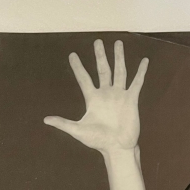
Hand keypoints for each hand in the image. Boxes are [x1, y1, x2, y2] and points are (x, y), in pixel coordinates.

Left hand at [44, 39, 148, 158]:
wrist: (117, 148)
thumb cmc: (98, 141)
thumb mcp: (78, 130)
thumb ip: (63, 123)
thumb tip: (46, 120)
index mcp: (93, 99)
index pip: (83, 78)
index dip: (77, 67)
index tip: (72, 54)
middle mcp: (106, 94)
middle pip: (103, 70)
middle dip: (100, 55)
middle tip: (98, 41)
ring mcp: (119, 96)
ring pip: (119, 71)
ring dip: (118, 57)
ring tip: (118, 43)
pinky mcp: (131, 100)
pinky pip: (136, 83)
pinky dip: (141, 72)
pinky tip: (144, 61)